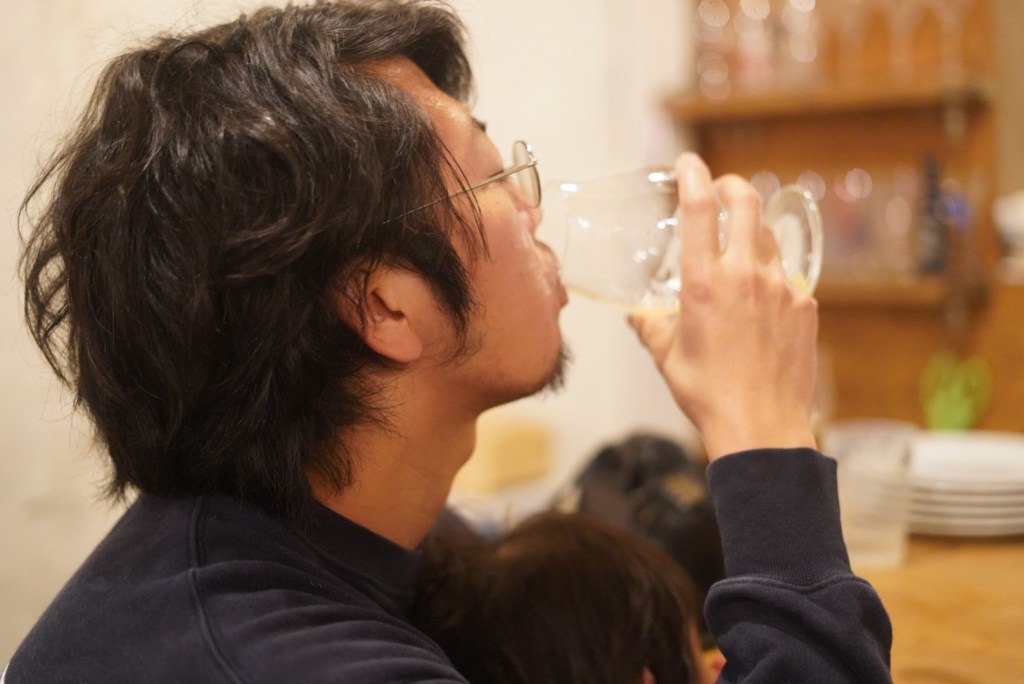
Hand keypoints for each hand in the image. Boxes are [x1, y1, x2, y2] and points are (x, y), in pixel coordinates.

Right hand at [629, 154, 817, 460]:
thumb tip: (637, 314)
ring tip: (737, 249)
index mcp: (704, 282)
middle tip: (721, 190)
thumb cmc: (708, 394)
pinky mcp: (804, 306)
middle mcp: (745, 275)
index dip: (693, 175)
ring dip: (750, 231)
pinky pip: (786, 276)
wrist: (761, 426)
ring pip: (768, 237)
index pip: (700, 207)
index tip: (688, 163)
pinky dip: (769, 276)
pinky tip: (759, 302)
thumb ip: (649, 326)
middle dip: (732, 186)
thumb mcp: (666, 356)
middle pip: (747, 202)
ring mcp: (781, 288)